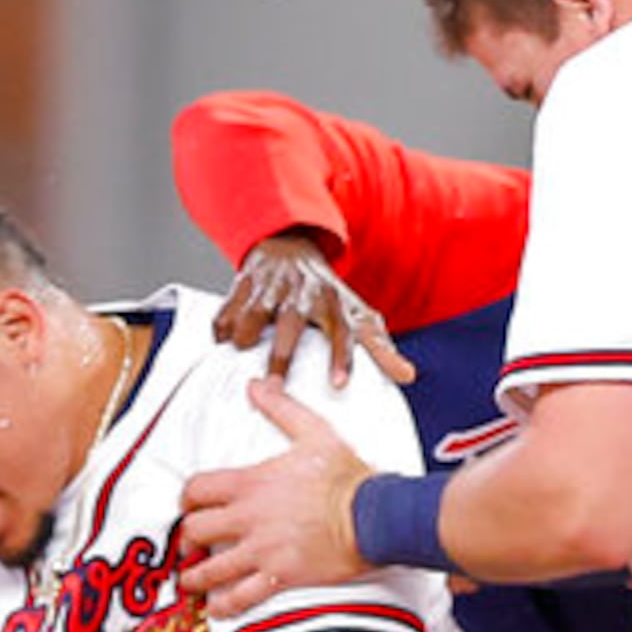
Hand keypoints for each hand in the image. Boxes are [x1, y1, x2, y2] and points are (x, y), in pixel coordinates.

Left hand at [176, 380, 379, 618]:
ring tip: (191, 580)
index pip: (197, 489)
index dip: (186, 500)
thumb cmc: (348, 478)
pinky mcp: (279, 576)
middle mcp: (250, 517)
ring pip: (210, 568)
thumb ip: (281, 409)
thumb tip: (258, 386)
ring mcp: (262, 549)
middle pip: (195, 531)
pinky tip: (216, 606)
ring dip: (195, 576)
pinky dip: (223, 604)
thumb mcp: (315, 432)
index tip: (188, 507)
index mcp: (252, 483)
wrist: (376, 515)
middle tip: (189, 546)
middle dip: (187, 540)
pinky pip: (240, 596)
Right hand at [213, 233, 412, 389]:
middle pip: (291, 327)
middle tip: (273, 387)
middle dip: (281, 357)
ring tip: (240, 353)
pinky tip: (223, 341)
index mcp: (333, 303)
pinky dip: (222, 326)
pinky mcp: (245, 282)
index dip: (343, 358)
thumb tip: (408, 377)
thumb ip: (380, 347)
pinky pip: (228, 308)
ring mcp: (272, 287)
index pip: (342, 332)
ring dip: (245, 336)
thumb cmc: (325, 291)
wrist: (289, 244)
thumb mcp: (357, 313)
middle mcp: (303, 294)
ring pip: (254, 315)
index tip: (339, 385)